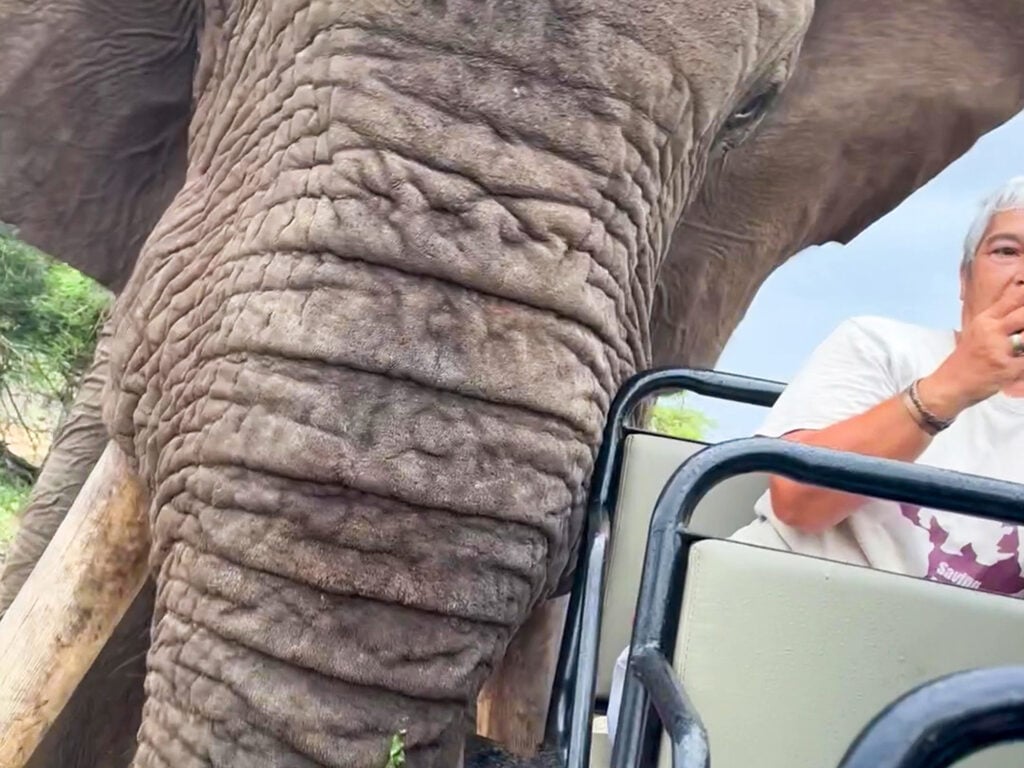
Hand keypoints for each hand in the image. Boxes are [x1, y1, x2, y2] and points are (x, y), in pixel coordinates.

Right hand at [918, 282, 1023, 417]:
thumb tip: (1020, 297)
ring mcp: (999, 348)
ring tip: (1019, 346)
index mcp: (985, 319)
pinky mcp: (1007, 368)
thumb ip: (999, 318)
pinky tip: (1018, 364)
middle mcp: (991, 330)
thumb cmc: (966, 361)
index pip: (1014, 297)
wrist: (949, 386)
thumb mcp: (977, 332)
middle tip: (1022, 331)